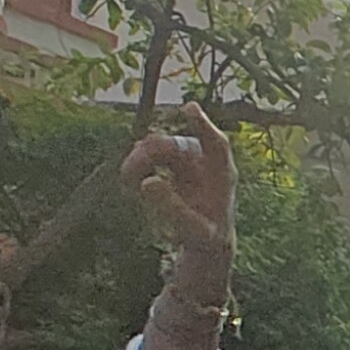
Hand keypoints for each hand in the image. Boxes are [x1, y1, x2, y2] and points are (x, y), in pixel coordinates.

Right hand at [122, 108, 237, 255]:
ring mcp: (189, 161)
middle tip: (129, 169)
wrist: (206, 241)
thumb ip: (173, 208)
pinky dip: (139, 164)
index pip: (216, 144)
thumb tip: (149, 182)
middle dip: (151, 152)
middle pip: (176, 145)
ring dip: (141, 158)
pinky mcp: (173, 165)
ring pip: (160, 147)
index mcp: (222, 175)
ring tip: (127, 177)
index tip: (190, 107)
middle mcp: (206, 162)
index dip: (203, 125)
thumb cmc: (207, 237)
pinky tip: (129, 177)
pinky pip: (152, 157)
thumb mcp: (193, 230)